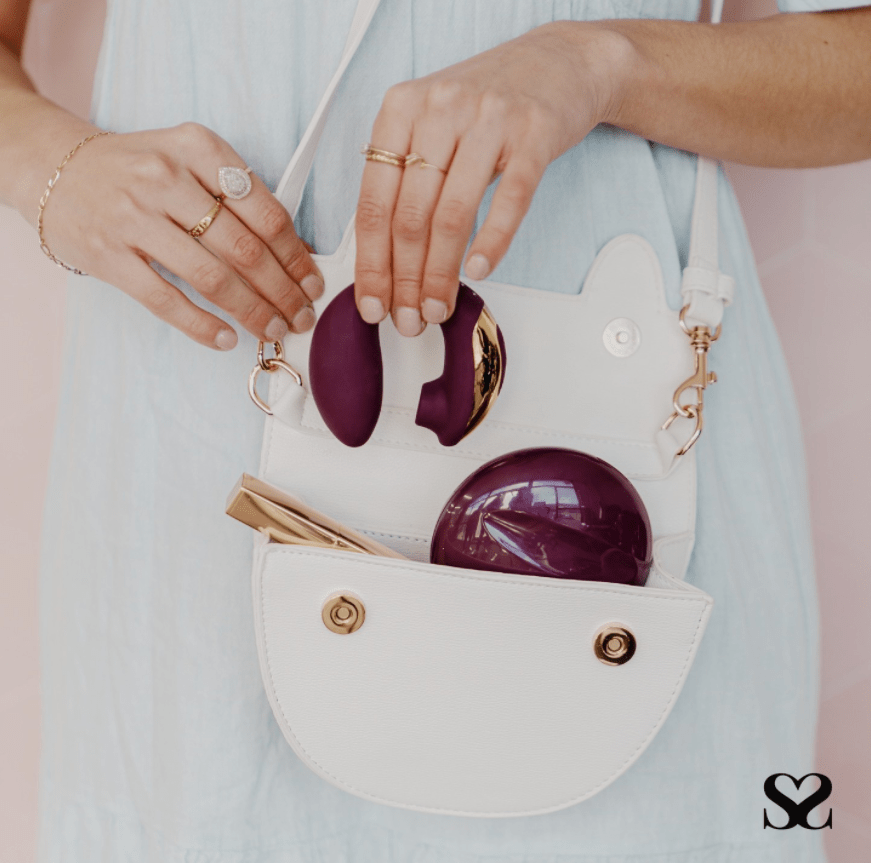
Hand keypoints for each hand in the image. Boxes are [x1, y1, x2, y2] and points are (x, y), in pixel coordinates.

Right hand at [37, 122, 324, 349]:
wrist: (56, 170)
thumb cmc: (139, 171)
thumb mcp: (189, 158)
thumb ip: (236, 194)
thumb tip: (292, 254)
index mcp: (198, 149)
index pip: (266, 213)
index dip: (297, 257)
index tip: (313, 283)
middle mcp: (167, 178)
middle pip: (246, 250)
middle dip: (284, 292)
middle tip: (302, 317)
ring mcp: (135, 217)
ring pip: (212, 278)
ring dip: (253, 312)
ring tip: (274, 330)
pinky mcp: (108, 254)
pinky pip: (166, 300)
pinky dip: (203, 326)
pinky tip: (227, 338)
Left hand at [353, 22, 626, 334]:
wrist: (557, 63)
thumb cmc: (487, 105)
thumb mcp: (430, 127)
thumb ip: (404, 181)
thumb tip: (385, 262)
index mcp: (400, 110)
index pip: (374, 203)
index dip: (371, 264)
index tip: (372, 303)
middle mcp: (439, 109)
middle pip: (409, 215)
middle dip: (405, 280)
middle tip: (408, 317)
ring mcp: (488, 119)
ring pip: (451, 214)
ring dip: (442, 273)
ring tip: (438, 306)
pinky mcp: (532, 134)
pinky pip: (508, 199)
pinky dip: (491, 241)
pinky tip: (478, 270)